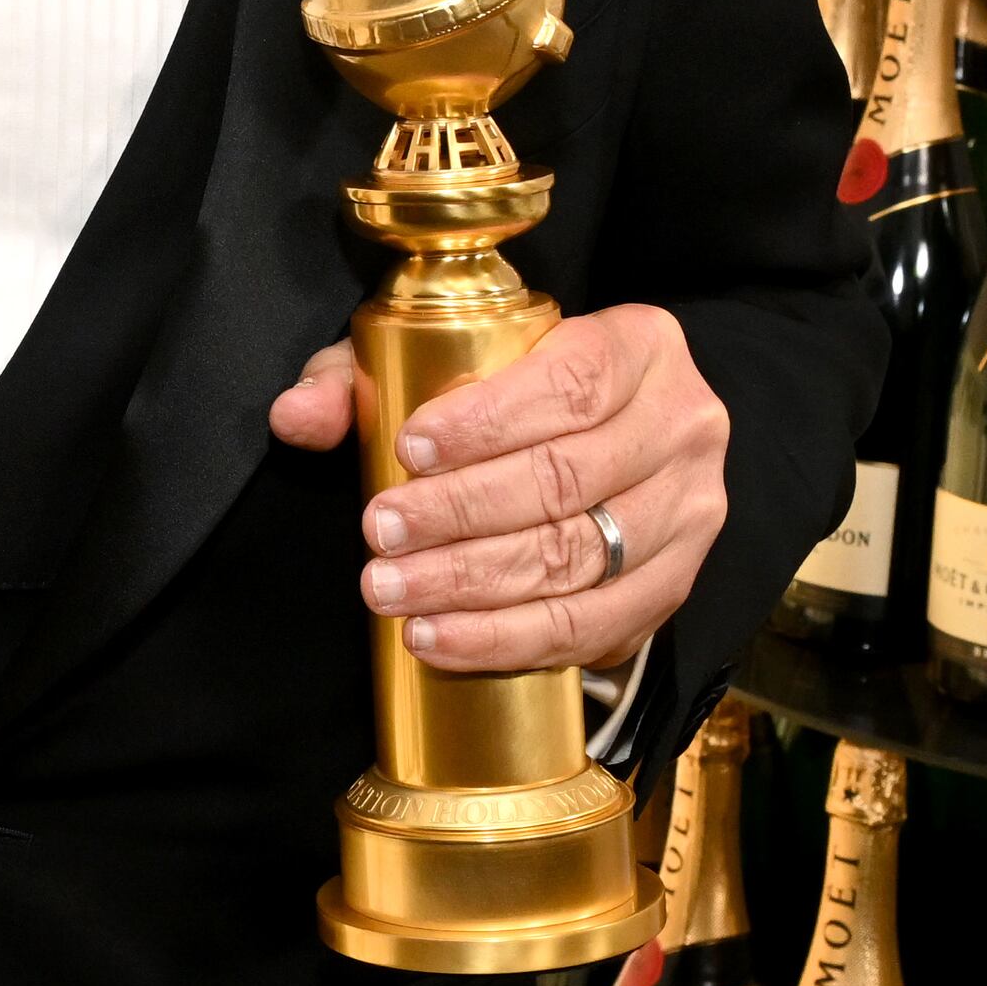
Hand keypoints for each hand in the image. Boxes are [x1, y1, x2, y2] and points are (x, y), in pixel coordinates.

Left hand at [266, 302, 727, 674]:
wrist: (622, 438)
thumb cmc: (524, 390)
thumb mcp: (447, 357)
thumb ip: (363, 376)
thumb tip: (297, 417)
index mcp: (641, 346)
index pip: (572, 383)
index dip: (488, 420)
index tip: (409, 448)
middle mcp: (684, 425)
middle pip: (569, 478)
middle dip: (461, 513)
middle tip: (379, 532)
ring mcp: (689, 513)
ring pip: (578, 558)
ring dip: (473, 584)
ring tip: (392, 591)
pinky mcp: (673, 587)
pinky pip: (592, 626)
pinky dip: (507, 640)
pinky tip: (438, 639)